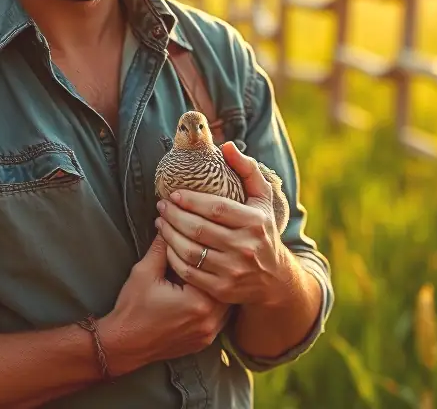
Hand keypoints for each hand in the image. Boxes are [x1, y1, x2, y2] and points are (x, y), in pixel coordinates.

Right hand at [97, 234, 229, 375]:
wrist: (123, 345)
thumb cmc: (132, 309)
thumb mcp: (145, 271)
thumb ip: (163, 246)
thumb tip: (171, 221)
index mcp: (198, 302)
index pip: (214, 268)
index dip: (208, 251)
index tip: (204, 240)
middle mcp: (209, 320)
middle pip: (225, 285)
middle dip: (217, 269)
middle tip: (213, 252)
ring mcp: (209, 333)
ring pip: (226, 303)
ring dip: (219, 286)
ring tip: (212, 270)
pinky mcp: (204, 341)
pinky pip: (220, 318)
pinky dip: (215, 304)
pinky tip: (207, 290)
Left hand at [155, 141, 294, 307]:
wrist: (274, 280)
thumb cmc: (264, 231)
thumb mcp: (263, 199)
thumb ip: (247, 170)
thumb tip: (227, 146)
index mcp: (255, 222)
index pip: (216, 208)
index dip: (191, 200)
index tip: (173, 194)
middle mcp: (246, 248)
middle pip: (199, 229)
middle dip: (174, 215)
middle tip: (161, 206)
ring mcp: (234, 271)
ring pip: (191, 251)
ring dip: (169, 235)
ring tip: (161, 222)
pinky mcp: (222, 290)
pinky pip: (189, 272)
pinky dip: (173, 257)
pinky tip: (166, 245)